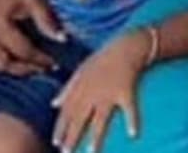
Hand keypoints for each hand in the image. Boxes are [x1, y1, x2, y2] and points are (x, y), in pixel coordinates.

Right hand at [0, 0, 63, 75]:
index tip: (55, 62)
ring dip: (12, 69)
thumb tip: (62, 40)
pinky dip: (1, 65)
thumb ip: (46, 20)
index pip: (22, 51)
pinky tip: (15, 60)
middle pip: (4, 64)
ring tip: (31, 67)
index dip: (40, 59)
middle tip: (44, 68)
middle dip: (25, 69)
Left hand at [52, 30, 149, 152]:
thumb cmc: (102, 59)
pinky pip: (130, 109)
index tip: (55, 143)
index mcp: (80, 89)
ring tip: (92, 152)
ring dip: (96, 137)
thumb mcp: (81, 71)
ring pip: (101, 119)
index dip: (60, 128)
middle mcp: (92, 93)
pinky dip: (133, 121)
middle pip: (80, 119)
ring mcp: (109, 94)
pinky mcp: (126, 92)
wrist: (124, 46)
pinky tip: (133, 135)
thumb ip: (67, 89)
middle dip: (72, 137)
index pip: (67, 112)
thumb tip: (54, 104)